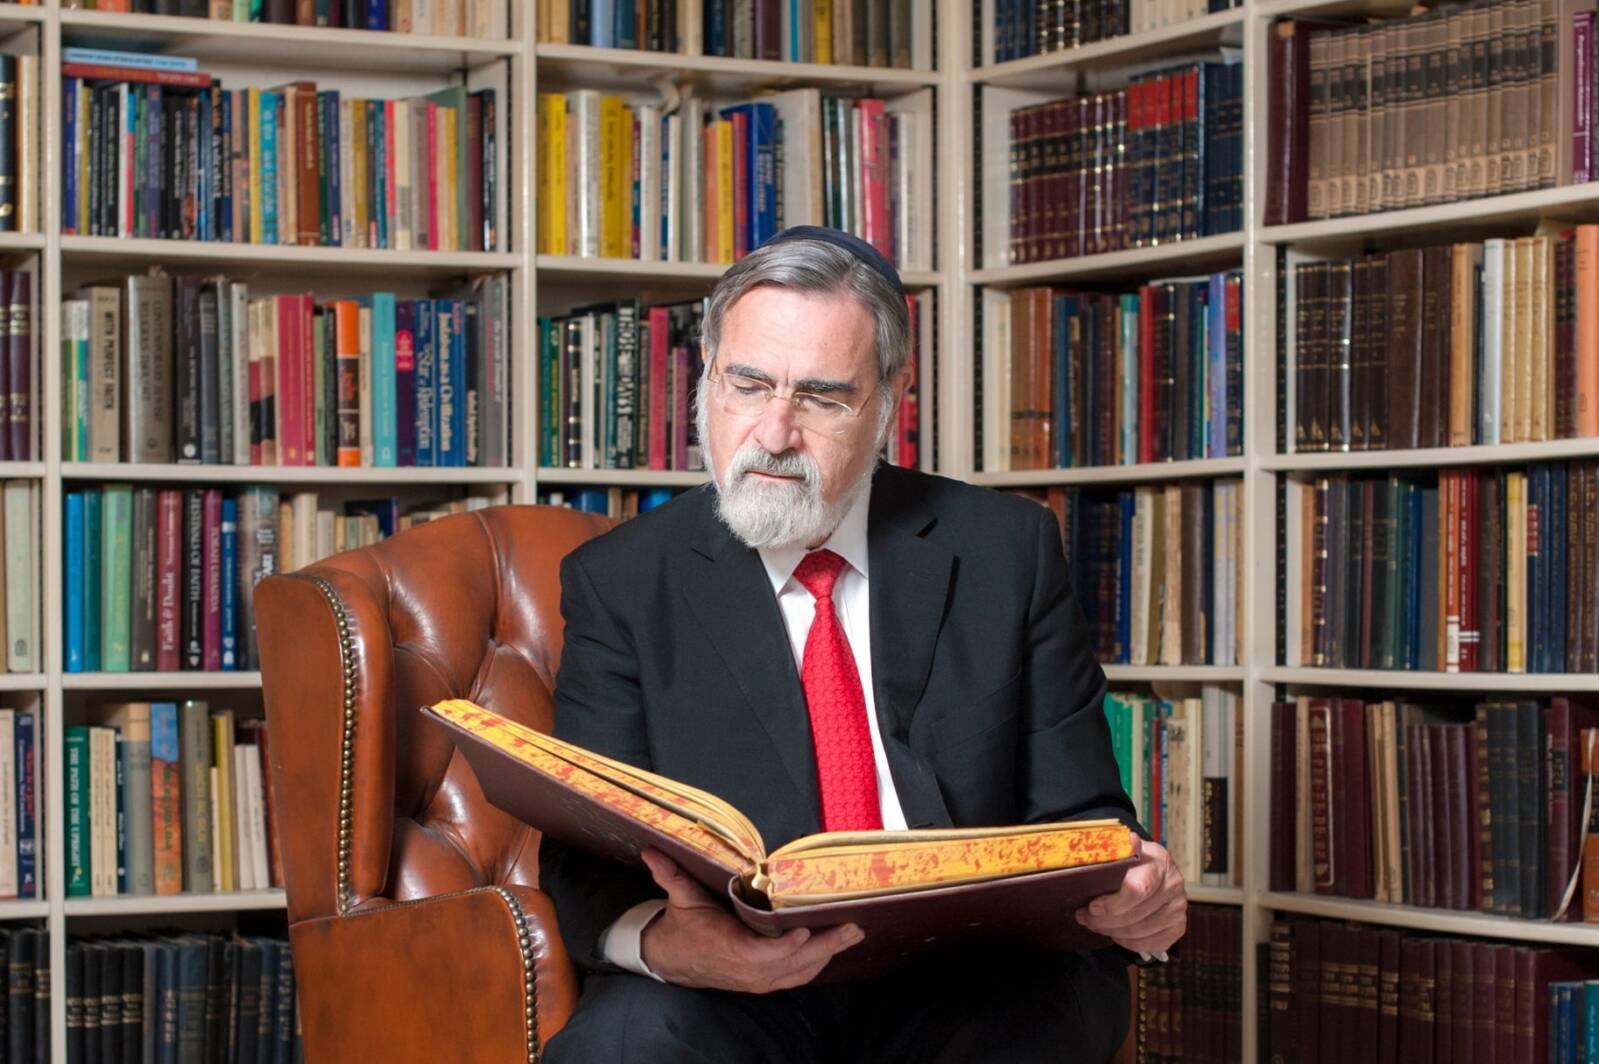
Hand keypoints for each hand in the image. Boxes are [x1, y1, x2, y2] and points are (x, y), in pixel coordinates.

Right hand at [637, 848, 863, 992]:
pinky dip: (815, 966)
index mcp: (725, 946)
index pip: (758, 954)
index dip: (782, 947)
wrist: (670, 959)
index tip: (803, 931)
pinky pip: (794, 978)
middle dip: (823, 946)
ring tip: (852, 934)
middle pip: (790, 964)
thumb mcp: (678, 897)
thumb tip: (651, 851)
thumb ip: (669, 875)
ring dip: (827, 954)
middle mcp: (744, 969)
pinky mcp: (761, 982)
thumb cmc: (680, 925)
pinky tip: (833, 951)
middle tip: (851, 927)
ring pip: (797, 972)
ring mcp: (755, 979)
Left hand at [1074, 839, 1186, 955]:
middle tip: (1085, 918)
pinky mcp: (1178, 926)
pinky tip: (1116, 933)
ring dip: (1113, 932)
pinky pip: (1150, 944)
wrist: (1154, 868)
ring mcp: (1179, 908)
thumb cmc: (1132, 860)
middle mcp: (1173, 885)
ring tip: (1096, 925)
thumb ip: (1119, 846)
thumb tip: (1126, 841)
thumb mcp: (1123, 846)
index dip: (1112, 903)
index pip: (1137, 890)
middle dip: (1105, 921)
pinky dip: (1129, 943)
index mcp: (1159, 862)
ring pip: (1140, 931)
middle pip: (1136, 915)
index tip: (1092, 907)